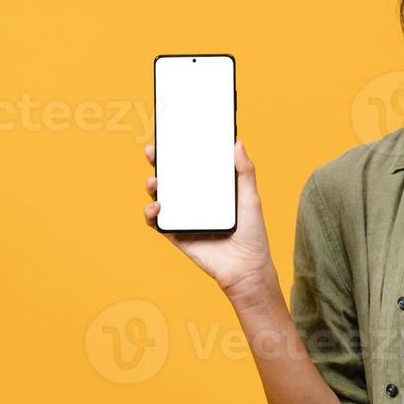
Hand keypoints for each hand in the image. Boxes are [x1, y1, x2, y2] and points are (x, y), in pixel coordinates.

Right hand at [141, 140, 278, 296]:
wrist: (246, 268)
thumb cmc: (253, 234)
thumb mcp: (251, 198)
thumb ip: (245, 172)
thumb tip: (238, 143)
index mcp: (210, 189)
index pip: (191, 164)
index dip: (179, 150)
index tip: (171, 134)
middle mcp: (194, 201)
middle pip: (171, 177)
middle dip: (158, 162)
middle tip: (152, 151)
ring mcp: (183, 217)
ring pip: (160, 197)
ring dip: (151, 186)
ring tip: (154, 181)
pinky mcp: (176, 234)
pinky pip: (157, 222)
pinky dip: (151, 213)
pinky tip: (158, 207)